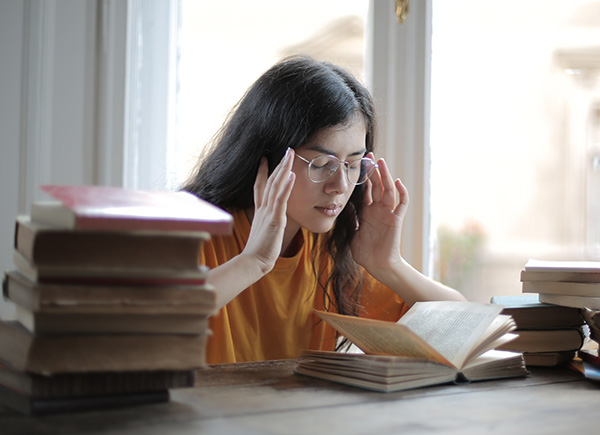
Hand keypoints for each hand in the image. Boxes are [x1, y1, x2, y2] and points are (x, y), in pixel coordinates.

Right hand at [242, 148, 295, 274]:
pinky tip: (291, 175)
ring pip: (276, 186)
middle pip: (270, 181)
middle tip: (286, 150)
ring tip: (290, 155)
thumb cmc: (259, 251)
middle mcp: (263, 208)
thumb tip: (270, 222)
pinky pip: (281, 200)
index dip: (263, 172)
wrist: (253, 261)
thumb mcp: (263, 232)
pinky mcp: (275, 220)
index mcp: (260, 210)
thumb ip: (266, 223)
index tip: (265, 158)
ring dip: (283, 169)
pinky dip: (286, 187)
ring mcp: (269, 212)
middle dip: (279, 164)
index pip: (260, 186)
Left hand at [351, 154, 408, 278]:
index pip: (365, 189)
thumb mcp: (350, 231)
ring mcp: (388, 213)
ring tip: (381, 162)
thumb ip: (348, 217)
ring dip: (385, 176)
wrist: (376, 265)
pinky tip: (397, 182)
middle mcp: (378, 209)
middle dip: (374, 170)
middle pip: (377, 185)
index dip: (363, 177)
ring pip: (388, 190)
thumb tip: (340, 204)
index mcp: (367, 211)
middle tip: (369, 155)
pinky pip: (401, 204)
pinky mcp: (396, 220)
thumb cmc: (364, 251)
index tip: (357, 163)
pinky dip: (402, 193)